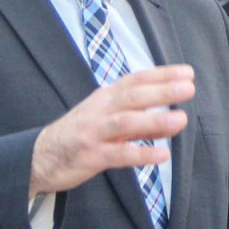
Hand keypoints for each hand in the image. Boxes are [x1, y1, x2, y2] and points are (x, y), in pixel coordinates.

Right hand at [29, 65, 193, 197]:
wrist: (39, 156)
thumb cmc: (79, 134)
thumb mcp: (107, 118)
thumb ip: (139, 118)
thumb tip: (173, 115)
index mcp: (106, 97)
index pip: (136, 80)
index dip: (161, 75)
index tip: (187, 72)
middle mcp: (100, 110)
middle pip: (133, 96)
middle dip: (161, 91)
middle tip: (189, 88)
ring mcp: (94, 132)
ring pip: (125, 122)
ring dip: (154, 120)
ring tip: (180, 120)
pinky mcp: (90, 156)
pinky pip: (118, 154)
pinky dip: (140, 154)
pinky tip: (162, 155)